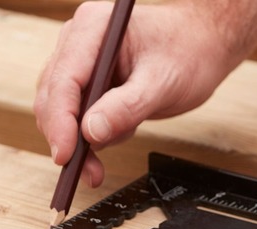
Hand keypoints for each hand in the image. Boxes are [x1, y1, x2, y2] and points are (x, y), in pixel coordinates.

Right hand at [34, 0, 256, 186]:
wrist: (202, 46)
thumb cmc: (189, 52)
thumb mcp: (162, 84)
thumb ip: (126, 108)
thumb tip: (90, 133)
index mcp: (94, 29)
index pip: (64, 79)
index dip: (60, 121)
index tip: (66, 155)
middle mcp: (78, 41)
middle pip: (53, 97)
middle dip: (66, 138)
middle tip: (88, 172)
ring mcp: (80, 61)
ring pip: (60, 110)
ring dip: (77, 142)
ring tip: (103, 161)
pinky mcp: (87, 81)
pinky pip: (75, 115)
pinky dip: (88, 137)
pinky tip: (109, 141)